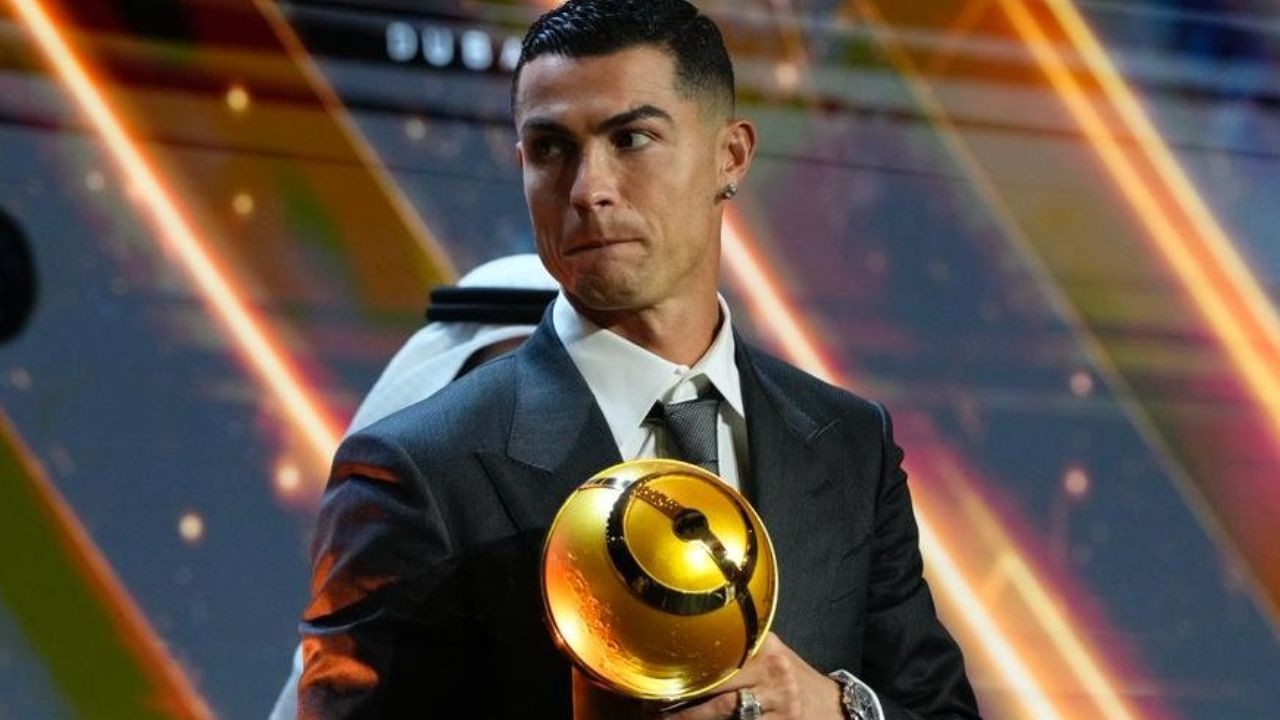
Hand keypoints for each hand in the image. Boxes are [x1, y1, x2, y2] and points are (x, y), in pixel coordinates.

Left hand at [663, 633, 842, 719]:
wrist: (834, 706)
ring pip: (727, 714)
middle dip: (685, 703)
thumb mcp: (772, 655)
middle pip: (718, 689)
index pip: (720, 656)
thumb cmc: (792, 679)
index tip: (663, 680)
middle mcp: (772, 672)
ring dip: (696, 718)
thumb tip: (695, 651)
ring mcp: (779, 703)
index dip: (689, 671)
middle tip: (656, 709)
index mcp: (765, 648)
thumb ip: (742, 651)